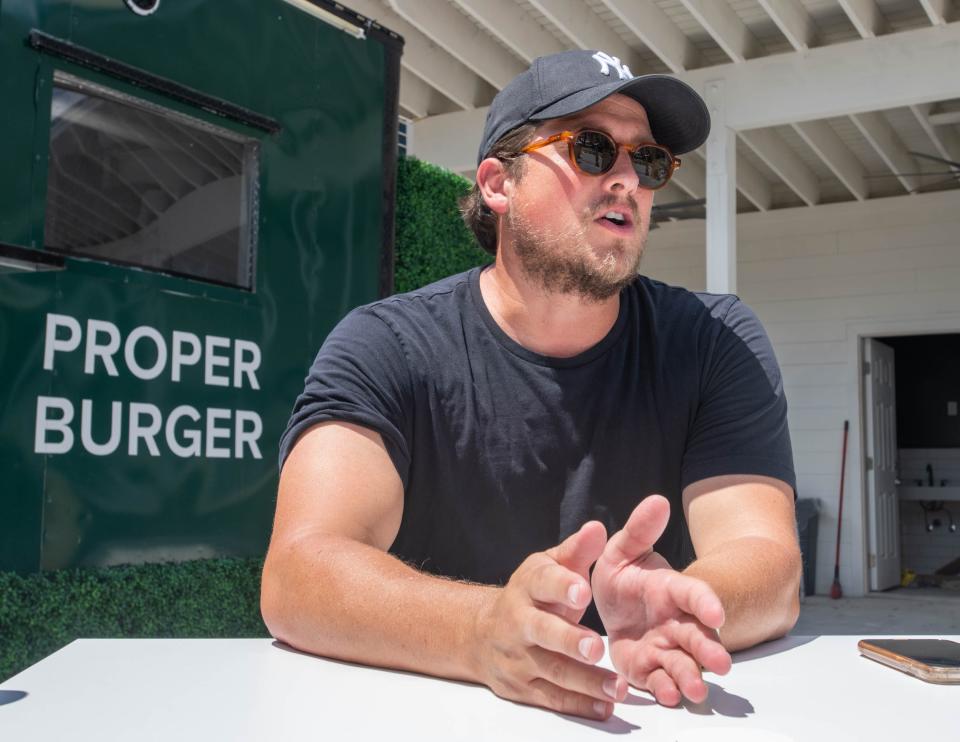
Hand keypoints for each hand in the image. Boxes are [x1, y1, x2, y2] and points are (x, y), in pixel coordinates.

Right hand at [472, 522, 628, 718]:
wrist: (480, 633)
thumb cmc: (530, 595)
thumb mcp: (548, 567)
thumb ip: (576, 552)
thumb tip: (597, 528)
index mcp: (528, 586)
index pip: (543, 583)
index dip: (562, 586)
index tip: (583, 591)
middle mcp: (519, 621)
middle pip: (542, 631)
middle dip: (568, 640)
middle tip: (596, 646)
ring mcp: (519, 657)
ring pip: (552, 670)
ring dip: (585, 680)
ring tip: (616, 687)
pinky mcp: (522, 688)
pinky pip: (552, 698)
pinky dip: (579, 704)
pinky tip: (604, 706)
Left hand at [591, 495, 731, 705]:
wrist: (613, 608)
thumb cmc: (625, 577)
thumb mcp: (624, 550)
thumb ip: (640, 529)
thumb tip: (658, 499)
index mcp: (672, 590)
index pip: (695, 594)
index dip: (707, 601)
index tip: (716, 611)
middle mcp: (675, 622)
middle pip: (697, 636)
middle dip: (709, 649)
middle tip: (722, 665)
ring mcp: (665, 648)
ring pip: (683, 664)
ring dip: (691, 677)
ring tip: (696, 691)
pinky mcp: (649, 669)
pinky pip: (659, 681)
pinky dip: (665, 689)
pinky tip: (667, 696)